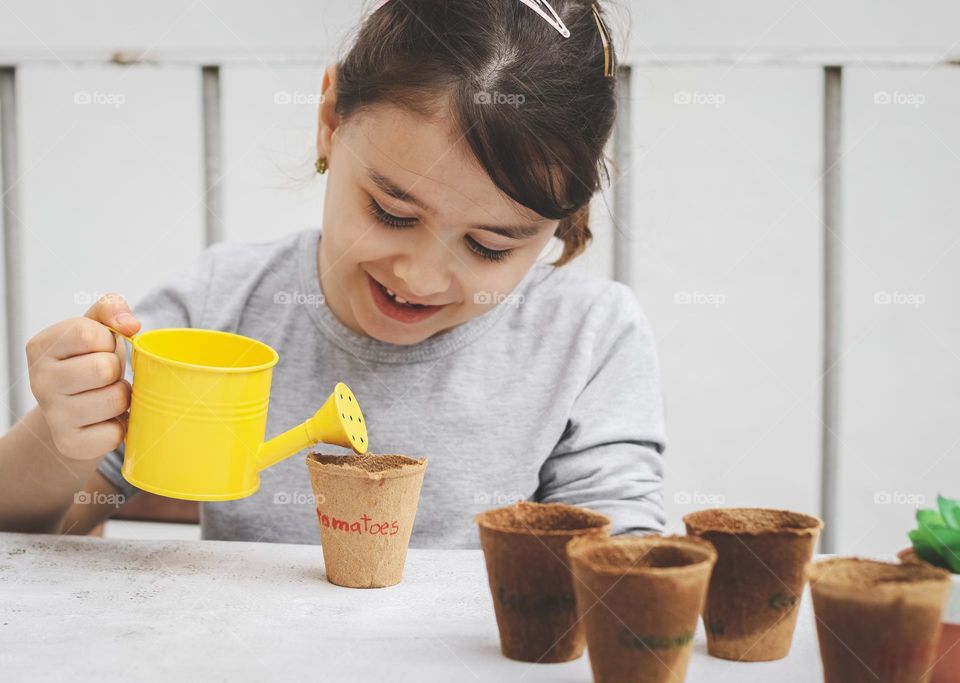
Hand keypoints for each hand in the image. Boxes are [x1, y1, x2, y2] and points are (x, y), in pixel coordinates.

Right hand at [26, 293, 139, 460]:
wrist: (76, 411)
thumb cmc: (90, 361)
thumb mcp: (96, 327)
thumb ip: (111, 308)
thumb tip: (130, 324)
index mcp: (41, 347)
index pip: (88, 334)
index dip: (107, 341)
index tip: (99, 349)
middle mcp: (39, 381)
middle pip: (103, 368)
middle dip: (116, 371)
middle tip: (106, 377)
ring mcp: (53, 415)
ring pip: (114, 399)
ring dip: (122, 397)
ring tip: (107, 396)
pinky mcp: (69, 443)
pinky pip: (114, 433)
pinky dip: (120, 426)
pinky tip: (105, 420)